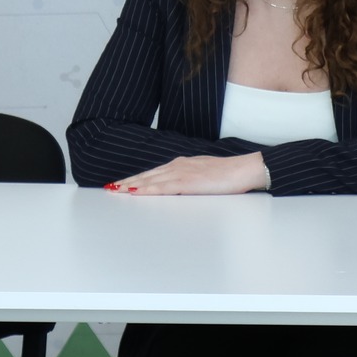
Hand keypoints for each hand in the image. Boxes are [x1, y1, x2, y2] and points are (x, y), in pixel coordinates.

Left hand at [107, 152, 268, 195]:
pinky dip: (146, 188)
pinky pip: (162, 187)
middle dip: (128, 181)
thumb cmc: (230, 174)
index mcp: (183, 164)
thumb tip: (182, 187)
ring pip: (150, 179)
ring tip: (116, 190)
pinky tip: (136, 192)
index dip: (137, 178)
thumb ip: (191, 179)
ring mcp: (182, 173)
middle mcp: (179, 165)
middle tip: (111, 188)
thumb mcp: (206, 175)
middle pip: (148, 175)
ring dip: (131, 185)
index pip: (155, 172)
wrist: (245, 169)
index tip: (123, 183)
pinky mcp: (187, 182)